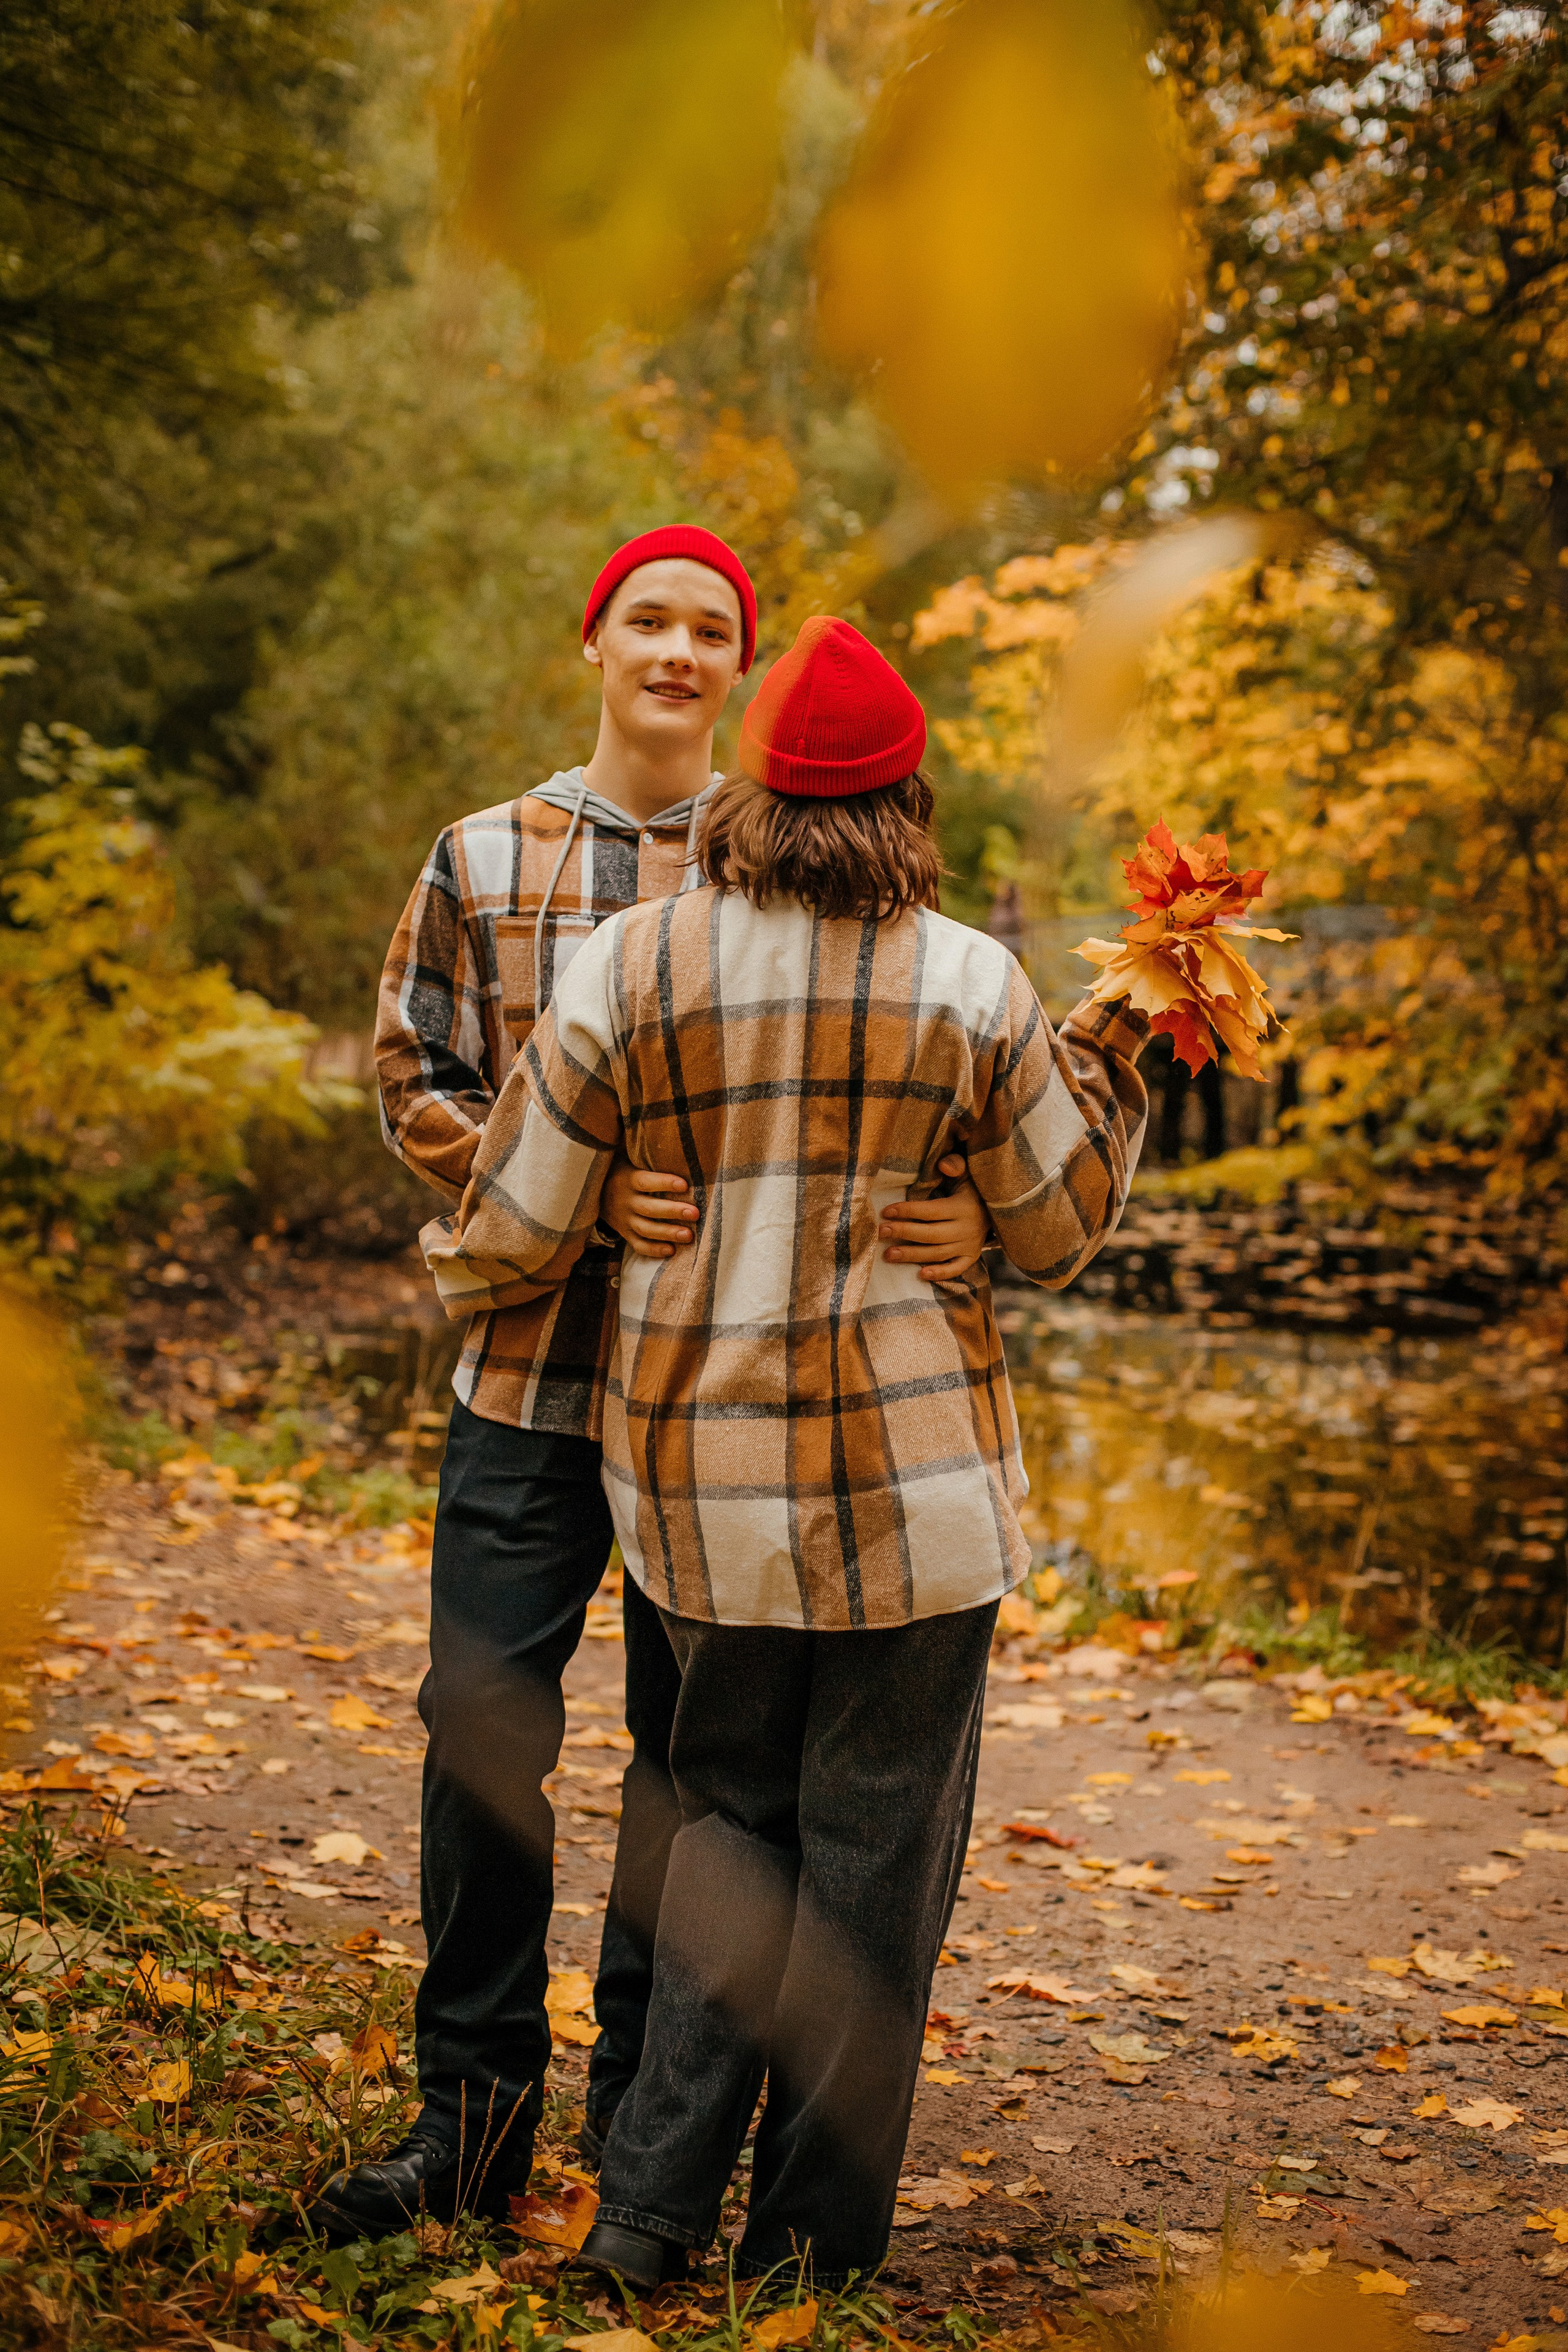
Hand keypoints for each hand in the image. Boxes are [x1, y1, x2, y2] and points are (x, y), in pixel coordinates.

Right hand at [601, 1158, 698, 1259]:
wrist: (591, 1191)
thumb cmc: (619, 1169)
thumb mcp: (626, 1156)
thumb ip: (644, 1152)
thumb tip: (670, 1133)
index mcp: (626, 1179)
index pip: (645, 1182)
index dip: (664, 1183)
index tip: (684, 1184)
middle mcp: (624, 1201)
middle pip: (649, 1208)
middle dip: (673, 1211)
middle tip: (694, 1213)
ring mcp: (623, 1220)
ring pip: (645, 1229)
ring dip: (668, 1233)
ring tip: (689, 1235)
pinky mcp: (624, 1233)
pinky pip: (638, 1245)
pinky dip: (653, 1250)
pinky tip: (671, 1251)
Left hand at [878, 1154, 992, 1282]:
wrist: (999, 1211)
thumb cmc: (973, 1190)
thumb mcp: (967, 1175)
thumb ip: (956, 1166)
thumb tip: (943, 1165)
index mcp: (963, 1207)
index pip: (931, 1211)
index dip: (908, 1211)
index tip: (886, 1211)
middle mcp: (967, 1228)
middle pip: (931, 1234)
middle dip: (904, 1233)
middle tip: (880, 1232)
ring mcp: (970, 1245)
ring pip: (938, 1253)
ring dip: (912, 1255)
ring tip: (888, 1255)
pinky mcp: (971, 1257)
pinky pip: (956, 1268)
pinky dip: (940, 1273)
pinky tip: (920, 1274)